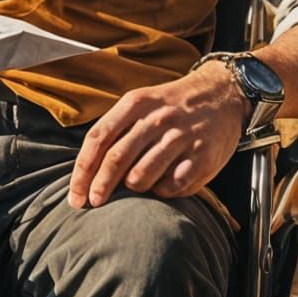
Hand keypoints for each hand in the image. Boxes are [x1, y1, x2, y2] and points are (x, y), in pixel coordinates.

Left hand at [67, 65, 246, 208]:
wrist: (222, 93)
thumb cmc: (171, 106)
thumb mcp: (141, 104)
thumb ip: (116, 130)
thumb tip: (87, 171)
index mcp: (135, 103)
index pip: (98, 138)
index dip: (82, 170)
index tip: (75, 195)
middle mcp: (156, 118)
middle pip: (116, 159)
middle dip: (100, 187)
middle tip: (93, 203)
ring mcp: (180, 136)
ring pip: (142, 176)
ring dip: (133, 188)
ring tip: (135, 186)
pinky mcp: (202, 155)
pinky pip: (172, 185)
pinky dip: (162, 191)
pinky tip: (164, 185)